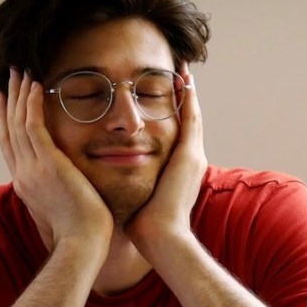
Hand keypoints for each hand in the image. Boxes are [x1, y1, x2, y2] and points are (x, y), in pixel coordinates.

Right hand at [0, 68, 112, 256]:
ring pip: (19, 122)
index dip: (7, 121)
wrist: (83, 243)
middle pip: (9, 129)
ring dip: (20, 94)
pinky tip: (36, 86)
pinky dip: (33, 104)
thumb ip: (61, 192)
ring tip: (22, 72)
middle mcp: (23, 173)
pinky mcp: (48, 163)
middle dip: (10, 101)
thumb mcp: (63, 209)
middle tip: (9, 78)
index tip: (6, 103)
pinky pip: (34, 126)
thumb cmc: (82, 233)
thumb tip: (70, 186)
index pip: (11, 146)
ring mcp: (32, 168)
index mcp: (27, 184)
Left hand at [126, 63, 206, 250]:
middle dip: (185, 98)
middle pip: (190, 121)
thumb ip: (133, 184)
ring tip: (183, 70)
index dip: (175, 115)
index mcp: (180, 170)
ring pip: (193, 115)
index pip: (179, 136)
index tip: (168, 96)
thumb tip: (113, 180)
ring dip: (189, 92)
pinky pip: (190, 118)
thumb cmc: (146, 224)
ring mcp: (193, 156)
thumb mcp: (139, 196)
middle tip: (181, 74)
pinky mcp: (189, 154)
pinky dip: (189, 99)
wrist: (161, 236)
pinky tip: (183, 80)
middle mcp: (191, 159)